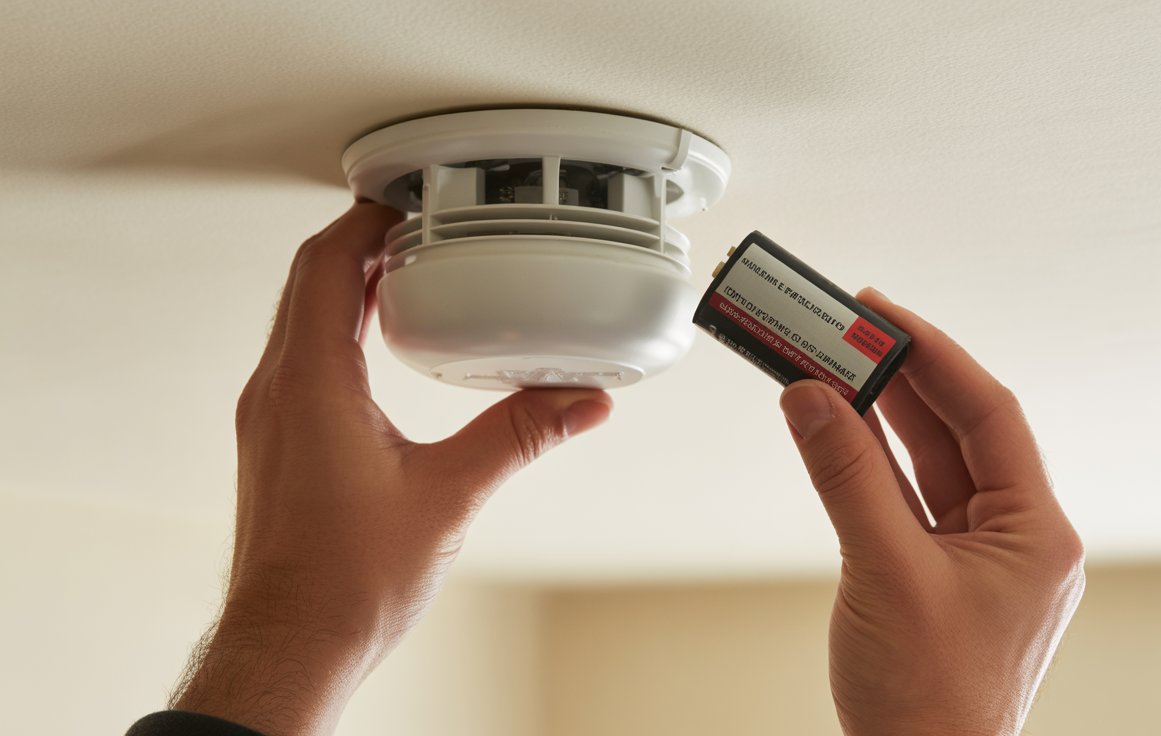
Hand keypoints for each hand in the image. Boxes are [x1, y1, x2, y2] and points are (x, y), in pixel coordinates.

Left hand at [172, 202, 612, 734]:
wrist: (291, 646)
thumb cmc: (346, 583)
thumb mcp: (451, 495)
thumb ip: (520, 436)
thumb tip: (578, 402)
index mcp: (312, 384)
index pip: (326, 265)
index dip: (368, 222)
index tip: (412, 206)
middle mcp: (277, 391)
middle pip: (307, 281)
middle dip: (361, 243)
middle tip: (419, 231)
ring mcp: (269, 418)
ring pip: (298, 318)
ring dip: (346, 286)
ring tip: (408, 277)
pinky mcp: (275, 444)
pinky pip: (298, 358)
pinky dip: (337, 331)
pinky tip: (381, 351)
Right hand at [779, 288, 1084, 735]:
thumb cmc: (928, 702)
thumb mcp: (885, 572)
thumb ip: (846, 478)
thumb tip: (811, 400)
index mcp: (1035, 534)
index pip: (989, 416)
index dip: (934, 356)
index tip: (883, 315)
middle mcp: (1014, 539)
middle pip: (957, 433)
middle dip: (901, 379)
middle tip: (849, 330)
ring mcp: (975, 559)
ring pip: (927, 465)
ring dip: (879, 417)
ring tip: (834, 366)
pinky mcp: (936, 576)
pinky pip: (904, 501)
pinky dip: (868, 465)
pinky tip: (836, 429)